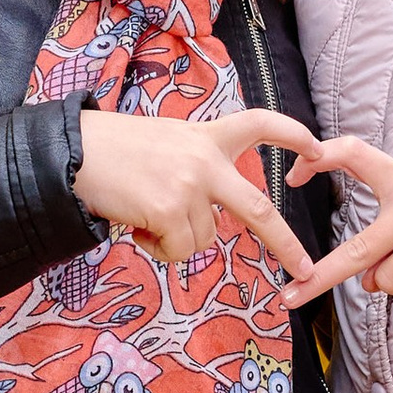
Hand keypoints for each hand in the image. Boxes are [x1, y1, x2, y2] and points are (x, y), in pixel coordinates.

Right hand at [74, 109, 321, 276]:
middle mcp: (205, 160)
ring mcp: (189, 186)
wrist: (73, 152)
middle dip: (285, 243)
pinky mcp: (169, 211)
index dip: (293, 135)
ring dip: (175, 239)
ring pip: (204, 239)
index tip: (319, 149)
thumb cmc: (112, 150)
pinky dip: (158, 248)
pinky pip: (178, 251)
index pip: (260, 124)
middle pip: (259, 209)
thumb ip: (196, 167)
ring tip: (144, 215)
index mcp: (206, 137)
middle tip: (303, 268)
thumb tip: (212, 215)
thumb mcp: (165, 143)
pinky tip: (136, 225)